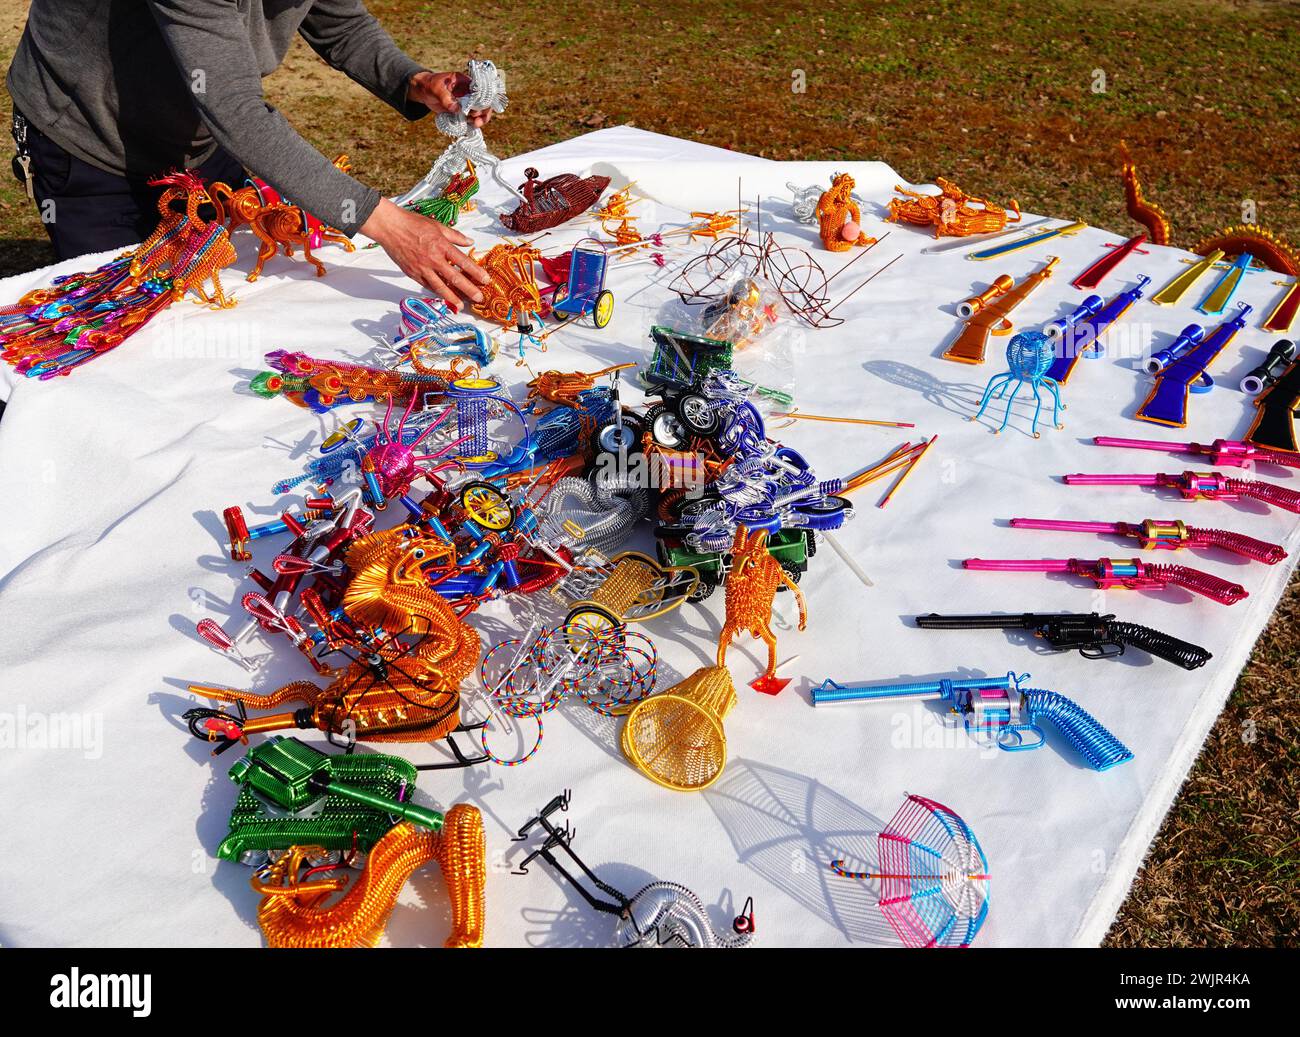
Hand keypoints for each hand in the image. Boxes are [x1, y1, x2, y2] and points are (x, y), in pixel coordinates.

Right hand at [361, 198, 488, 309]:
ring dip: (452, 298)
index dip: (476, 272)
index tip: (485, 280)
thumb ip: (456, 236)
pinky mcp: (412, 274)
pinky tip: (444, 297)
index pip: (463, 262)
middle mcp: (433, 259)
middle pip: (455, 278)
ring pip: (440, 287)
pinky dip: (436, 292)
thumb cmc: (413, 224)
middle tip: (479, 298)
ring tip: (461, 306)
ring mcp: (422, 268)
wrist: (390, 228)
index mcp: (442, 245)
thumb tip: (470, 243)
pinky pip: (427, 285)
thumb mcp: (438, 226)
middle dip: (469, 290)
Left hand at [408, 70, 493, 127]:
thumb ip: (445, 97)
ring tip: (474, 124)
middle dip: (483, 112)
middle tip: (476, 120)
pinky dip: (472, 123)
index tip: (477, 109)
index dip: (483, 100)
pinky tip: (470, 126)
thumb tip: (456, 109)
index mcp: (466, 82)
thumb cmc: (431, 85)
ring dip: (479, 119)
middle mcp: (469, 92)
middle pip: (484, 103)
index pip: (481, 91)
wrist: (424, 91)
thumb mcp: (436, 88)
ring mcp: (467, 102)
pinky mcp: (462, 111)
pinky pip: (471, 118)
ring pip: (480, 112)